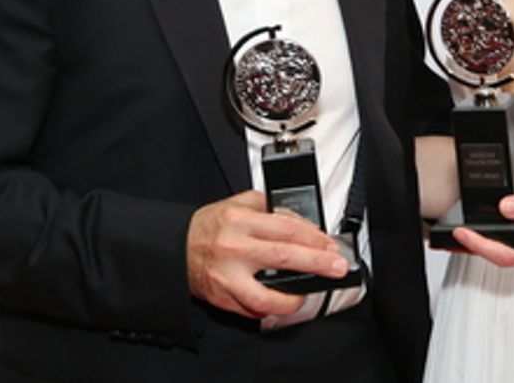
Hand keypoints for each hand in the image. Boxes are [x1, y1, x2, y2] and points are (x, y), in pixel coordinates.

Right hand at [185, 190, 347, 317]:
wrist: (176, 248)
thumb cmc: (210, 226)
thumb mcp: (238, 204)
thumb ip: (269, 208)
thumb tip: (302, 223)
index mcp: (240, 221)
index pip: (286, 228)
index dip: (314, 237)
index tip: (330, 245)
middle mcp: (234, 249)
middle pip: (284, 257)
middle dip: (317, 263)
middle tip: (337, 268)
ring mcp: (227, 277)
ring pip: (267, 296)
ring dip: (294, 298)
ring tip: (307, 294)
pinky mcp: (222, 298)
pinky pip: (253, 309)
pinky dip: (272, 307)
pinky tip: (282, 300)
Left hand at [451, 185, 513, 279]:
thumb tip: (505, 207)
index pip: (503, 254)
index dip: (479, 246)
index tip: (461, 234)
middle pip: (502, 259)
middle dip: (475, 248)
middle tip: (451, 238)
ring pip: (509, 259)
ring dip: (487, 248)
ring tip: (465, 237)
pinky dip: (503, 246)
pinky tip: (494, 236)